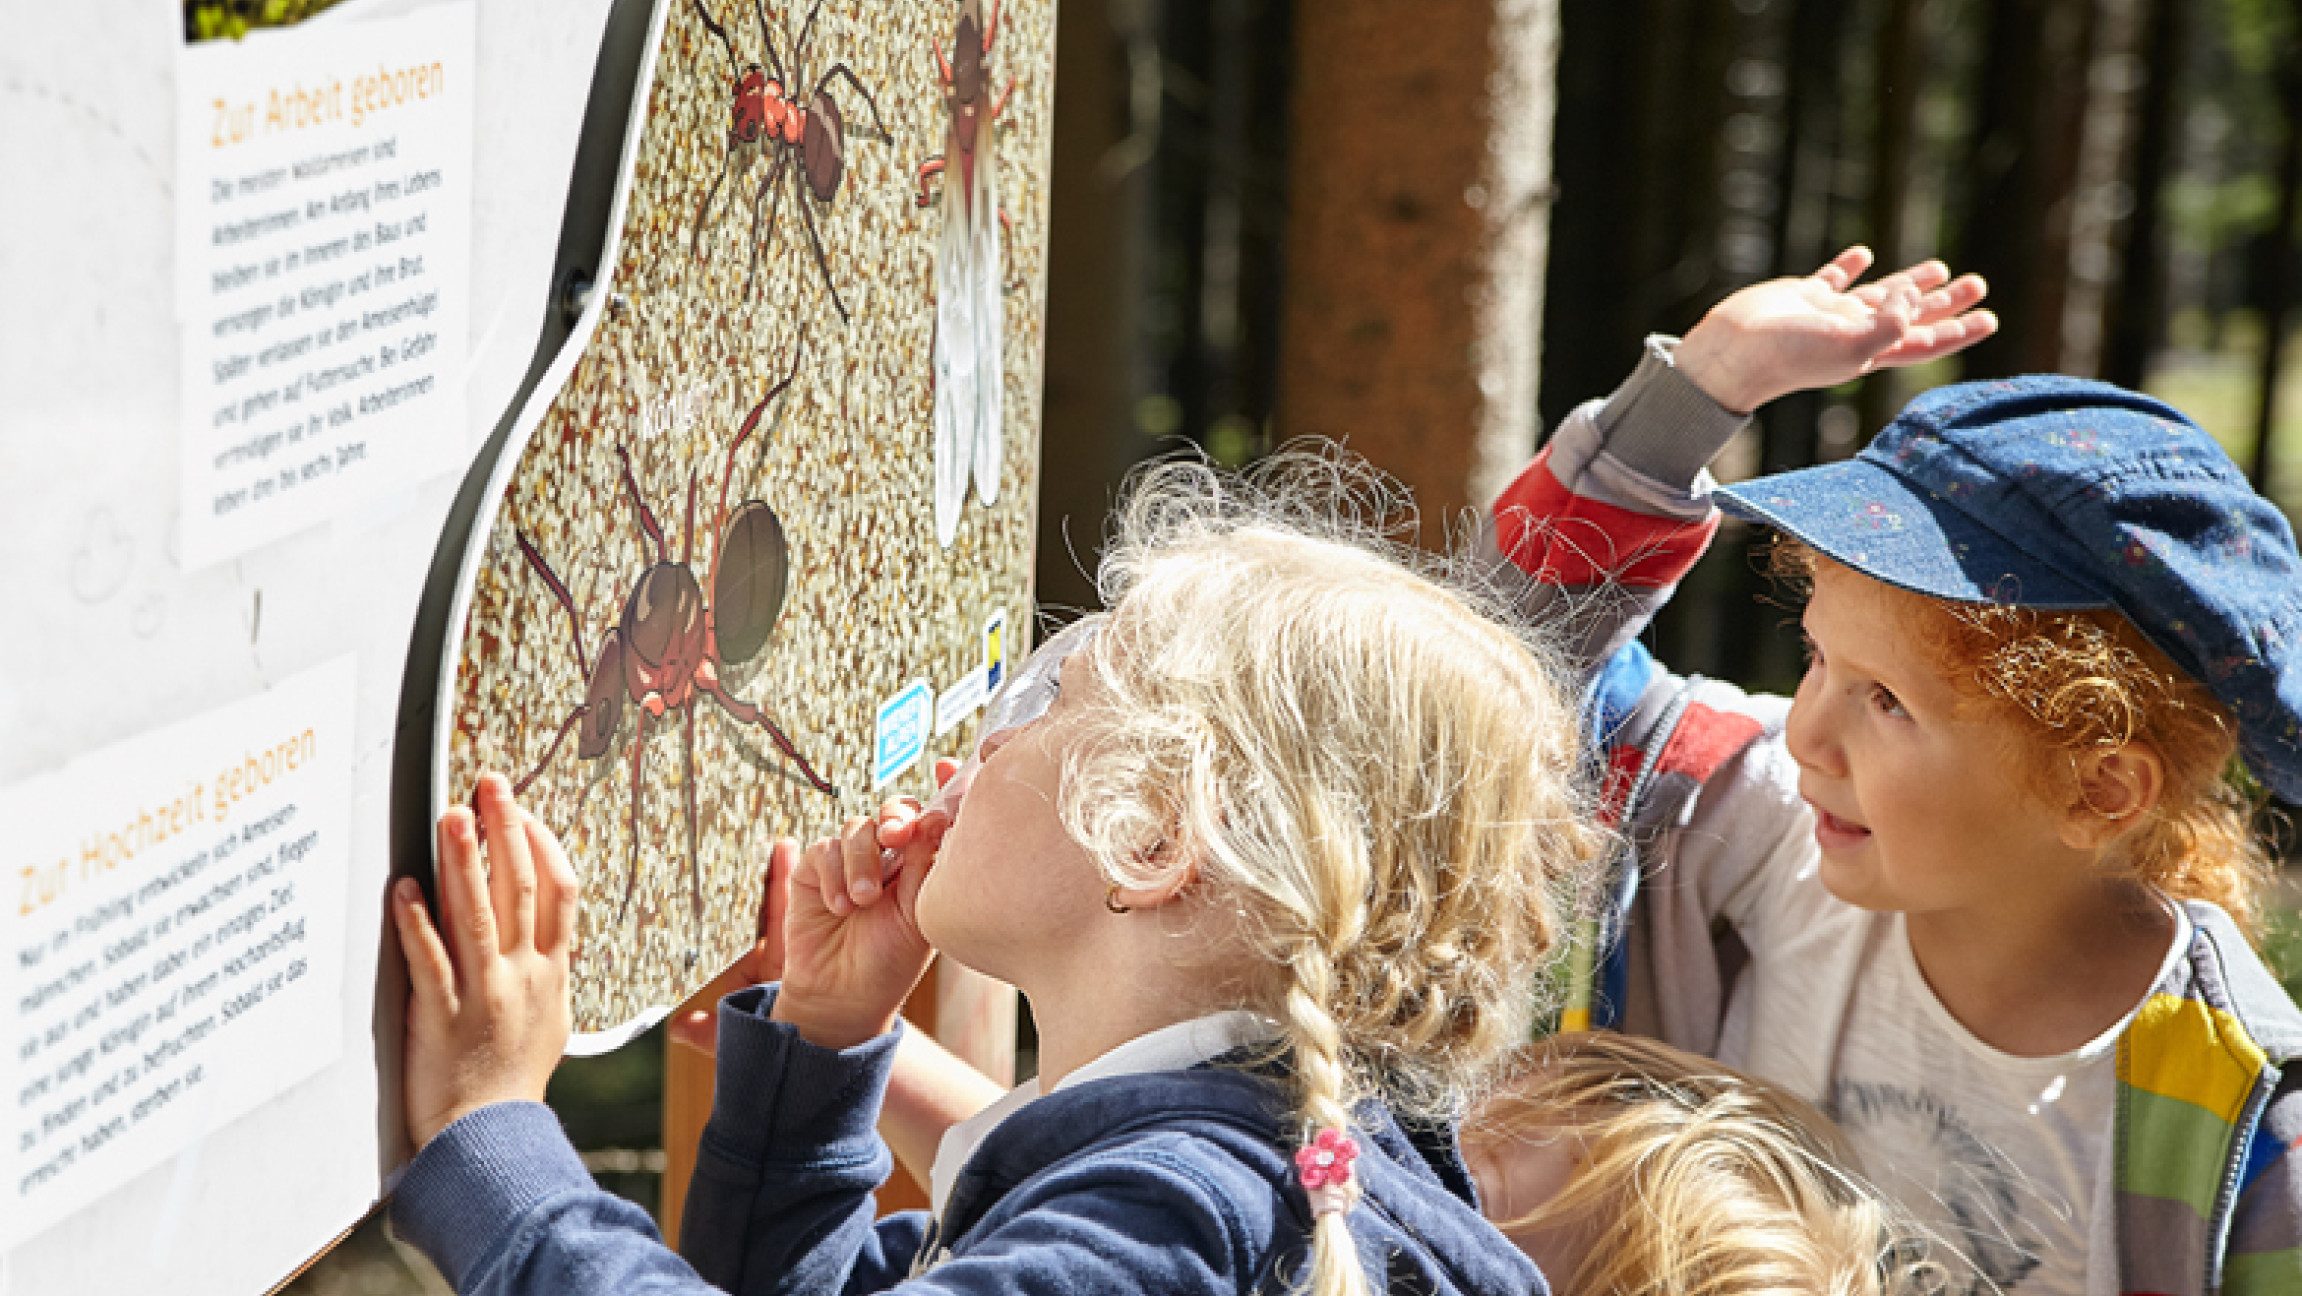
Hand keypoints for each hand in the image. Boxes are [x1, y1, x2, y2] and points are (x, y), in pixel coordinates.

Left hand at [392, 773, 577, 1147]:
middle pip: (520, 887)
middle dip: (506, 829)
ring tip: (452, 815)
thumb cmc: (512, 1082)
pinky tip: (403, 888)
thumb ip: (543, 970)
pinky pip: (430, 961)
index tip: (524, 811)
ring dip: (465, 861)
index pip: (560, 891)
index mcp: (552, 973)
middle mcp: (524, 976)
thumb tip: (536, 929)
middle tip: (490, 782)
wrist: (491, 1141)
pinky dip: (416, 923)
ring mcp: (485, 994)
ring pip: (478, 914)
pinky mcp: (441, 1017)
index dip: (543, 844)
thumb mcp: (549, 1020)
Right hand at [669, 761, 962, 1053]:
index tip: (945, 768)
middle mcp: (891, 856)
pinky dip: (834, 875)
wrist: (843, 998)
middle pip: (894, 811)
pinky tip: (841, 906)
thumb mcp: (917, 918)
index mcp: (923, 864)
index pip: (934, 816)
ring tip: (863, 901)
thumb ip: (924, 867)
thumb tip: (938, 818)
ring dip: (861, 860)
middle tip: (896, 836)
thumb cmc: (889, 963)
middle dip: (896, 817)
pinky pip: (825, 850)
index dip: (942, 788)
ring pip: (858, 828)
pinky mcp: (816, 870)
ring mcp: (853, 860)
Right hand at [1672, 245, 1997, 414]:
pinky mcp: (1803, 297)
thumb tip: (1911, 299)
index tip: (1988, 318)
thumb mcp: (1849, 345)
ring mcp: (1829, 315)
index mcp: (1870, 352)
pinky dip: (1850, 266)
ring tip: (1940, 267)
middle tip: (1977, 284)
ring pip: (1879, 295)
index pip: (1925, 341)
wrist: (1734, 351)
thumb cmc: (1789, 355)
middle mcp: (1855, 334)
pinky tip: (1864, 255)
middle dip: (1945, 303)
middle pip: (1911, 317)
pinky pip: (1834, 278)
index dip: (1958, 330)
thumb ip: (1889, 324)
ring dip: (1910, 283)